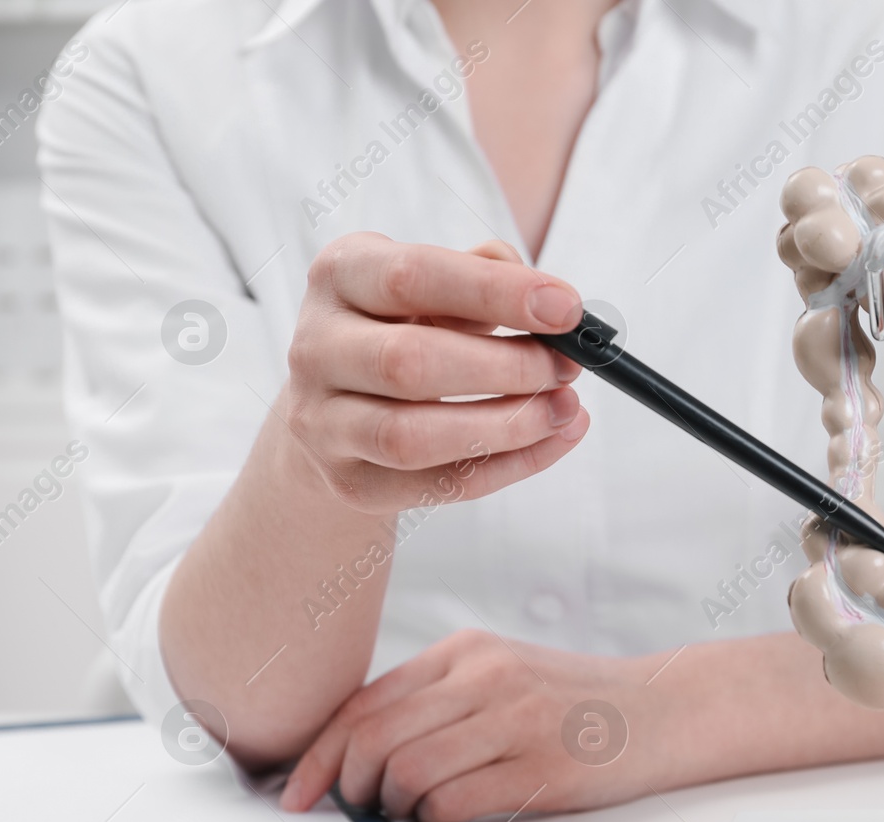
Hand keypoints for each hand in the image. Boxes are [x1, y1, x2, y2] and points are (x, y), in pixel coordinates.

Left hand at [279, 630, 672, 821]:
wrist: (665, 710)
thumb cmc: (578, 701)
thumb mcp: (502, 674)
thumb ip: (437, 700)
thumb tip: (356, 754)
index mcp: (467, 652)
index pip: (363, 702)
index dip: (319, 755)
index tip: (298, 792)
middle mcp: (487, 678)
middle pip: (373, 738)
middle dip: (349, 786)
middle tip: (359, 808)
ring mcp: (517, 720)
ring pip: (407, 770)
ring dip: (394, 805)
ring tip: (415, 809)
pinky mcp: (543, 768)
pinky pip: (455, 801)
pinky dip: (437, 818)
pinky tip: (454, 812)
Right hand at [284, 233, 590, 513]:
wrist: (341, 403)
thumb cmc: (406, 328)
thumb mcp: (435, 285)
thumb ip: (484, 274)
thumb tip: (548, 301)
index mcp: (341, 275)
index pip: (413, 277)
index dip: (496, 292)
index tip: (567, 308)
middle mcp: (316, 346)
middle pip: (409, 364)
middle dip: (506, 367)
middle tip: (567, 366)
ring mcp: (323, 421)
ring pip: (412, 436)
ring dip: (507, 426)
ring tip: (564, 408)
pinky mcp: (350, 481)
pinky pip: (438, 485)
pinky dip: (510, 466)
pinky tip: (553, 440)